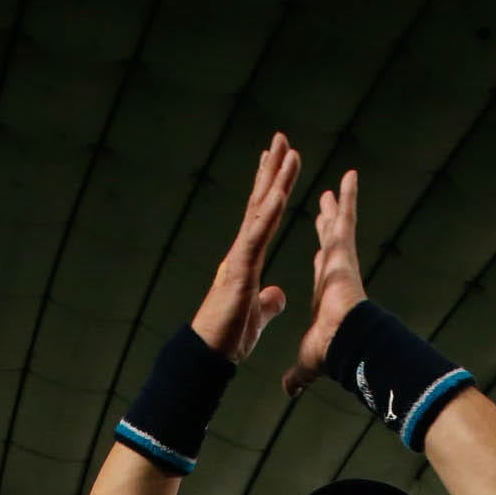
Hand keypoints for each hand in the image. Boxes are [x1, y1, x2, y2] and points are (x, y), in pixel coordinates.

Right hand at [191, 133, 299, 362]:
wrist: (209, 355)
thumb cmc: (227, 338)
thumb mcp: (256, 316)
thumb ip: (267, 302)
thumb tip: (278, 295)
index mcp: (247, 259)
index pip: (263, 216)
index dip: (271, 188)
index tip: (277, 163)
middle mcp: (241, 251)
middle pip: (259, 202)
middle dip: (271, 170)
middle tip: (281, 138)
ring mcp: (239, 257)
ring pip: (259, 211)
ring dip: (274, 180)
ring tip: (286, 151)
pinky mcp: (239, 270)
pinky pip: (256, 236)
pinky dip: (268, 214)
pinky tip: (280, 193)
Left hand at [280, 166, 366, 397]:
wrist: (343, 341)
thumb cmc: (331, 351)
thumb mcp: (308, 359)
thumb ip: (299, 373)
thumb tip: (290, 390)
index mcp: (327, 292)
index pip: (322, 267)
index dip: (321, 255)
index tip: (321, 244)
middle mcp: (335, 272)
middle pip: (331, 240)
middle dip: (328, 222)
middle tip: (325, 202)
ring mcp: (341, 260)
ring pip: (340, 224)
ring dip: (339, 203)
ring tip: (341, 181)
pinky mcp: (344, 251)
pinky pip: (345, 215)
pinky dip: (348, 196)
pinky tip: (348, 175)